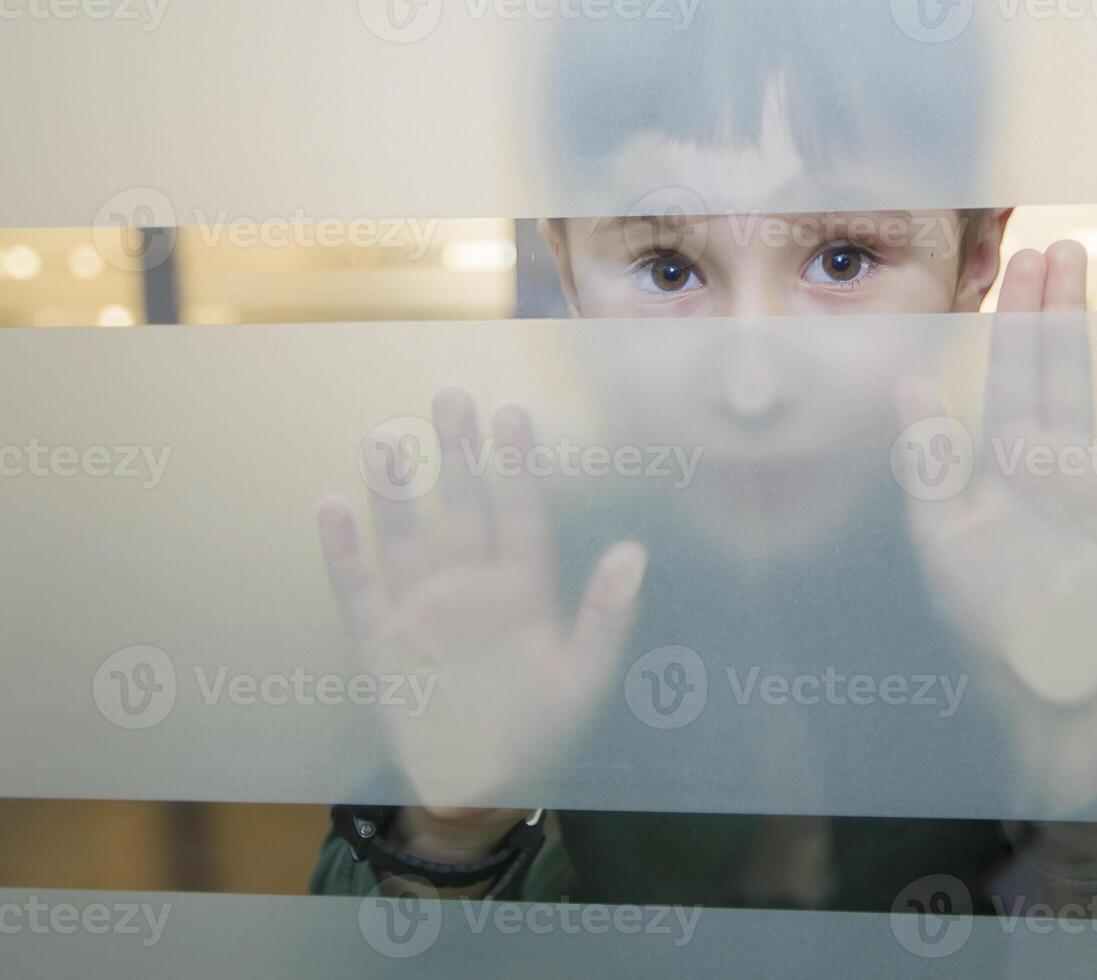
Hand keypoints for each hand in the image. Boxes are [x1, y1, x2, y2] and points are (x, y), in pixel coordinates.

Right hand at [318, 388, 647, 821]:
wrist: (480, 787)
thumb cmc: (543, 729)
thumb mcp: (585, 678)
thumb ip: (608, 615)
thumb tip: (634, 551)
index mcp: (524, 589)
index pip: (520, 512)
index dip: (516, 464)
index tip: (512, 412)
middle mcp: (472, 586)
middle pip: (463, 507)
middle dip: (457, 453)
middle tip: (449, 394)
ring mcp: (423, 608)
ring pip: (408, 535)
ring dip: (396, 490)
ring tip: (386, 438)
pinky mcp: (381, 640)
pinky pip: (357, 589)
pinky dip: (344, 552)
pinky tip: (331, 507)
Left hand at [900, 242, 1096, 708]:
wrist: (1037, 684)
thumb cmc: (984, 611)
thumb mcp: (940, 537)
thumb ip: (928, 462)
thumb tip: (909, 382)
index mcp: (1010, 463)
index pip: (1013, 375)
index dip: (1016, 320)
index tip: (1021, 262)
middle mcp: (1065, 465)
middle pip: (1070, 374)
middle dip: (1068, 313)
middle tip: (1070, 248)